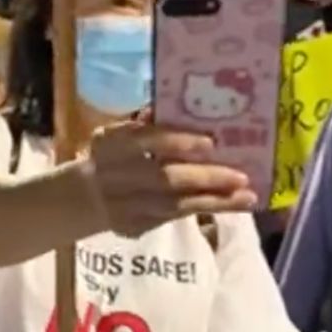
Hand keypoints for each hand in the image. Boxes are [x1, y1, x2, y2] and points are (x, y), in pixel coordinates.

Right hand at [87, 123, 254, 236]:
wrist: (84, 198)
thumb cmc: (109, 156)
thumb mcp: (116, 134)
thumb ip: (144, 124)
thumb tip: (177, 105)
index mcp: (112, 145)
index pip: (145, 142)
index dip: (176, 142)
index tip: (209, 142)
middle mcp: (118, 177)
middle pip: (164, 179)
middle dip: (205, 177)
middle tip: (240, 175)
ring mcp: (128, 206)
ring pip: (176, 205)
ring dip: (215, 201)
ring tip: (247, 196)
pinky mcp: (140, 226)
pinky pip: (178, 217)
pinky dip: (207, 210)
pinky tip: (233, 205)